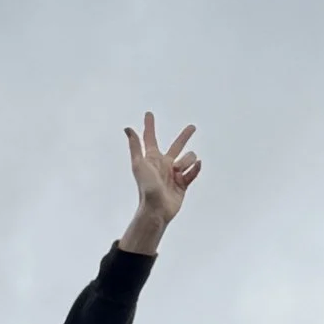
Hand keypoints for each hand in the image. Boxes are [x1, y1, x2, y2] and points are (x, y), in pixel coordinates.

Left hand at [117, 112, 200, 253]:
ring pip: (189, 158)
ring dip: (186, 162)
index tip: (148, 114)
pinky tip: (195, 168)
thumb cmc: (146, 187)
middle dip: (184, 136)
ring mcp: (175, 173)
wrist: (157, 209)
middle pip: (177, 145)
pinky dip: (195, 169)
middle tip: (192, 127)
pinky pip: (194, 171)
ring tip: (177, 173)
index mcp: (152, 158)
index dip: (149, 126)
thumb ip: (135, 146)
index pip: (150, 138)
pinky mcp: (183, 183)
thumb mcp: (139, 165)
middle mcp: (164, 164)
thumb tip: (128, 128)